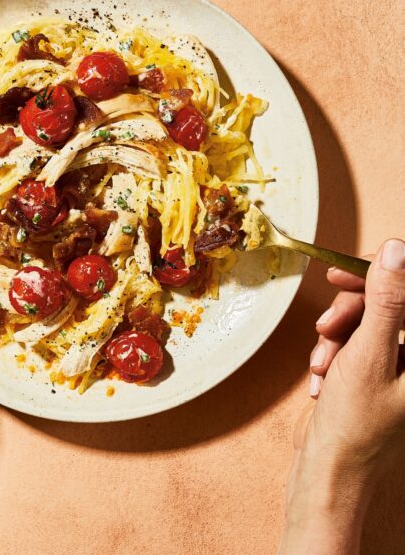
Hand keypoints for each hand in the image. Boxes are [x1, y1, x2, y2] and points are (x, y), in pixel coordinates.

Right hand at [280, 239, 404, 554]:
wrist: (329, 470)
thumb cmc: (354, 424)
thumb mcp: (368, 356)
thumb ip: (386, 302)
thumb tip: (396, 250)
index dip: (378, 274)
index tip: (341, 275)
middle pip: (388, 301)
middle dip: (351, 312)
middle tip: (326, 326)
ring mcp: (401, 364)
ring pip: (367, 319)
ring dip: (338, 336)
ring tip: (323, 364)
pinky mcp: (378, 370)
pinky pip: (356, 339)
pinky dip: (335, 351)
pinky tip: (324, 376)